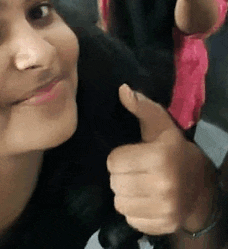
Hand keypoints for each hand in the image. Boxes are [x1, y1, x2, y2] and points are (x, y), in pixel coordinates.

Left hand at [107, 84, 212, 234]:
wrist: (200, 185)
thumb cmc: (173, 150)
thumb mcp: (160, 126)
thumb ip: (141, 108)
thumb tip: (122, 89)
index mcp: (160, 157)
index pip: (113, 161)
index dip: (119, 157)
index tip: (133, 156)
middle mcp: (163, 185)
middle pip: (114, 183)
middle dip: (121, 176)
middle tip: (136, 171)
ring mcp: (165, 208)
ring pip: (119, 203)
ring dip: (125, 194)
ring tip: (139, 185)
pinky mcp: (163, 225)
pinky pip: (130, 219)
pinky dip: (134, 211)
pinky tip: (146, 200)